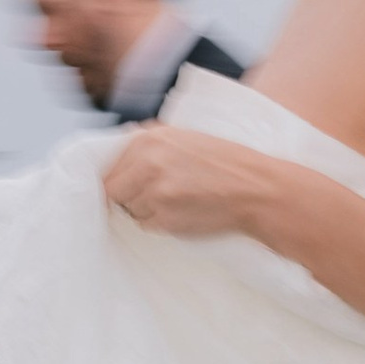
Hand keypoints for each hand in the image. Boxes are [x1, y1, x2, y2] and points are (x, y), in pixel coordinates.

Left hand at [100, 122, 293, 245]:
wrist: (258, 189)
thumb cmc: (226, 162)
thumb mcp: (185, 137)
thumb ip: (149, 144)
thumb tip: (115, 155)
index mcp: (149, 139)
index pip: (107, 164)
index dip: (117, 177)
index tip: (127, 184)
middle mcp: (148, 163)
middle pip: (112, 189)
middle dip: (127, 195)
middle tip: (153, 195)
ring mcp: (155, 193)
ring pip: (128, 209)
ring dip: (143, 210)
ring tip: (175, 201)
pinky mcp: (165, 219)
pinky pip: (146, 225)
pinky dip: (159, 223)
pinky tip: (182, 212)